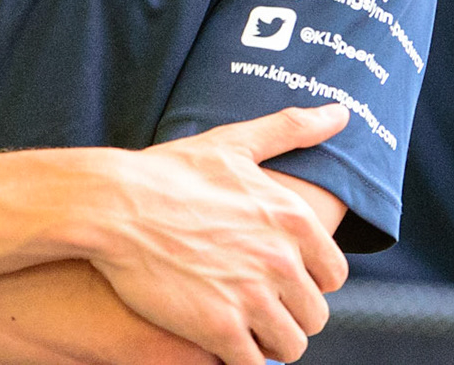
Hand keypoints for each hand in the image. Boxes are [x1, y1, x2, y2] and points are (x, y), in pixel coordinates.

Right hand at [87, 104, 349, 364]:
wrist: (113, 205)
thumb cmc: (168, 172)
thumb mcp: (233, 143)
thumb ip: (292, 129)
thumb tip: (340, 113)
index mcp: (292, 218)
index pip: (332, 274)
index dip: (307, 279)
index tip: (279, 277)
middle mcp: (282, 259)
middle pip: (313, 314)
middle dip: (288, 314)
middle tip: (255, 306)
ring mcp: (253, 297)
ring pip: (290, 345)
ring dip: (269, 342)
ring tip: (241, 329)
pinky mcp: (220, 328)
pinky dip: (243, 361)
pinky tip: (220, 344)